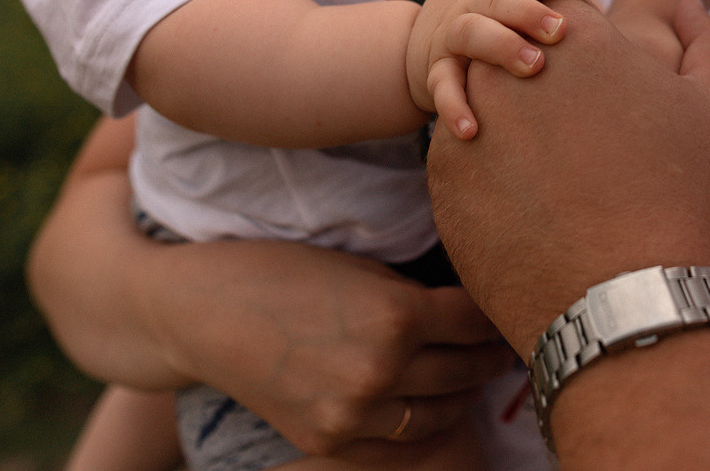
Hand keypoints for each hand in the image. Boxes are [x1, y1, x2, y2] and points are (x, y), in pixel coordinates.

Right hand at [150, 242, 514, 454]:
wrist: (200, 313)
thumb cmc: (281, 270)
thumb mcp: (361, 266)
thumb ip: (415, 294)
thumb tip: (470, 309)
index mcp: (397, 313)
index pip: (475, 319)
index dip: (495, 311)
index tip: (510, 303)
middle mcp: (382, 369)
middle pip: (468, 368)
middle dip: (493, 352)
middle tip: (509, 339)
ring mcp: (355, 412)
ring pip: (442, 411)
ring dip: (466, 391)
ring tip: (478, 371)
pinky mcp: (331, 439)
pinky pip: (401, 442)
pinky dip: (426, 423)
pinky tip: (437, 403)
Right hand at [406, 0, 599, 138]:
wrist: (420, 43)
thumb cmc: (495, 32)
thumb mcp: (517, 17)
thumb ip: (557, 21)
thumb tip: (616, 39)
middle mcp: (474, 7)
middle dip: (529, 12)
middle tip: (560, 31)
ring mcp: (450, 37)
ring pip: (470, 32)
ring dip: (501, 45)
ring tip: (533, 67)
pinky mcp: (434, 71)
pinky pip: (442, 85)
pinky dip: (455, 106)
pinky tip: (472, 130)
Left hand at [426, 0, 709, 354]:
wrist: (626, 299)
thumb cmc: (680, 196)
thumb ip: (707, 40)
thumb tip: (683, 7)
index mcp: (575, 36)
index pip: (557, 10)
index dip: (581, 42)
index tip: (600, 83)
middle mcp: (509, 66)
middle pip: (511, 51)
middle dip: (537, 79)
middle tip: (575, 134)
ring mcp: (469, 119)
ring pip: (479, 99)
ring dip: (507, 120)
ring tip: (551, 171)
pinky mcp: (442, 175)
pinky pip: (458, 153)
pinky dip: (486, 168)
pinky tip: (528, 203)